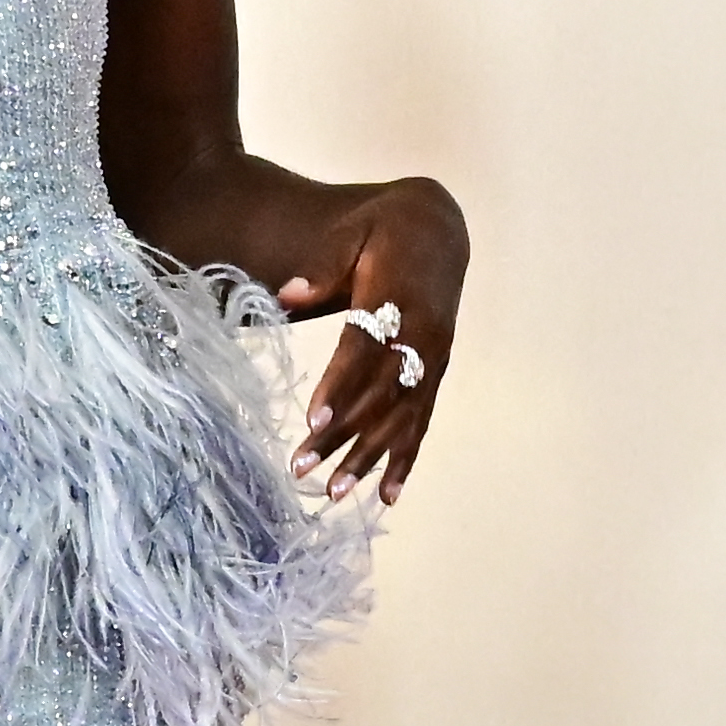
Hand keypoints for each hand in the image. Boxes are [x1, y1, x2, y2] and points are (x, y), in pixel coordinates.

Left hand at [278, 179, 468, 501]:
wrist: (439, 229)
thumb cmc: (384, 231)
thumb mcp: (352, 232)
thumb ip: (322, 266)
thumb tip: (285, 294)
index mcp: (398, 297)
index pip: (365, 350)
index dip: (340, 387)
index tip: (312, 421)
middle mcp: (422, 335)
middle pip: (380, 394)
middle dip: (343, 436)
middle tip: (304, 469)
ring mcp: (433, 358)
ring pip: (401, 417)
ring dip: (369, 457)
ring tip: (335, 492)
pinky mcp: (436, 373)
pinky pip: (422, 421)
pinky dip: (405, 459)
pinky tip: (387, 495)